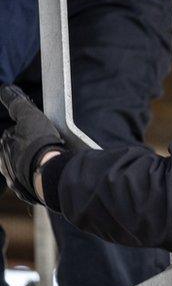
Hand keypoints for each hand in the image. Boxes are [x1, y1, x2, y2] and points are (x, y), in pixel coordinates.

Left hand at [0, 85, 65, 204]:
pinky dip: (43, 179)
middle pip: (18, 154)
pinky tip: (53, 174)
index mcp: (1, 150)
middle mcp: (5, 168)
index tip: (39, 132)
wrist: (52, 173)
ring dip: (36, 165)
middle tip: (47, 146)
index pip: (11, 136)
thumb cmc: (39, 145)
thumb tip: (5, 90)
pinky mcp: (31, 195)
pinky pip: (35, 185)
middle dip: (29, 150)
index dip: (27, 132)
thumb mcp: (29, 117)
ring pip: (26, 171)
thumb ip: (17, 104)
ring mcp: (17, 183)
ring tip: (53, 160)